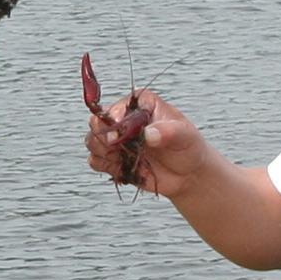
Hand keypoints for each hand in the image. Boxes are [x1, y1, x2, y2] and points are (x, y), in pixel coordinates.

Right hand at [84, 86, 208, 199]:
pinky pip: (95, 160)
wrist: (188, 174)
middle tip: (115, 146)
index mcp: (140, 105)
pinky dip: (102, 165)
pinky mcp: (113, 160)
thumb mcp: (185, 136)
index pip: (118, 107)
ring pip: (92, 140)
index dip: (114, 119)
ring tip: (119, 158)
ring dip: (100, 150)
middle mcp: (124, 119)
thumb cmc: (188, 147)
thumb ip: (168, 132)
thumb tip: (148, 134)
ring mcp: (117, 140)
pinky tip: (118, 168)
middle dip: (102, 135)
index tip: (120, 133)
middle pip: (97, 121)